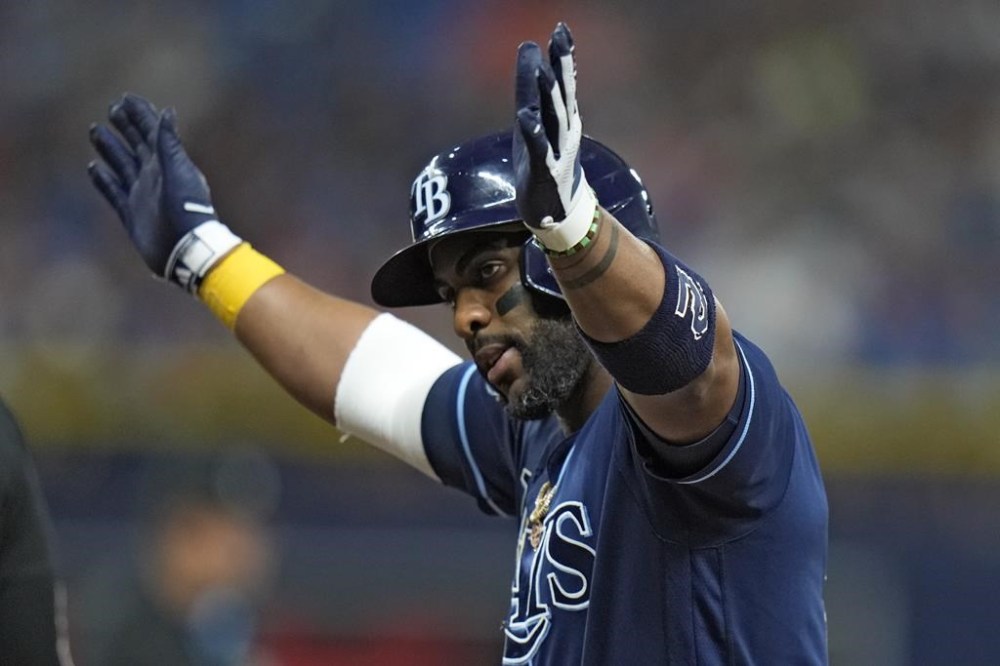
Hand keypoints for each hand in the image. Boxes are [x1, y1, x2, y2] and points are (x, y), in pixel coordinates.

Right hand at [88, 94, 240, 291]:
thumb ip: (170, 144)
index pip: (152, 132)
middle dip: (125, 126)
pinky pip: (113, 191)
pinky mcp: (131, 213)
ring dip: (110, 148)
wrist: (186, 250)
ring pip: (122, 164)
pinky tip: (93, 167)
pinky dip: (103, 179)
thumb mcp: (179, 172)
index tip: (127, 98)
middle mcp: (153, 176)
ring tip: (96, 130)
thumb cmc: (187, 210)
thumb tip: (166, 112)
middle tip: (112, 108)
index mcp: (167, 164)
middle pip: (136, 145)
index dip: (141, 115)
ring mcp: (141, 194)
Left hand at [513, 22, 597, 253]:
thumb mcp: (533, 119)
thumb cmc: (543, 161)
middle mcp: (564, 132)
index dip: (562, 57)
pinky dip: (534, 134)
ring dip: (549, 96)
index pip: (563, 82)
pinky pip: (539, 151)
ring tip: (542, 71)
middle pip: (563, 95)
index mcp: (562, 118)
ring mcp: (557, 152)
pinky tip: (526, 117)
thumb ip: (530, 85)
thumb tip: (527, 45)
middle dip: (561, 67)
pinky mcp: (544, 173)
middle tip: (560, 38)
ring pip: (554, 120)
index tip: (561, 29)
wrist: (554, 211)